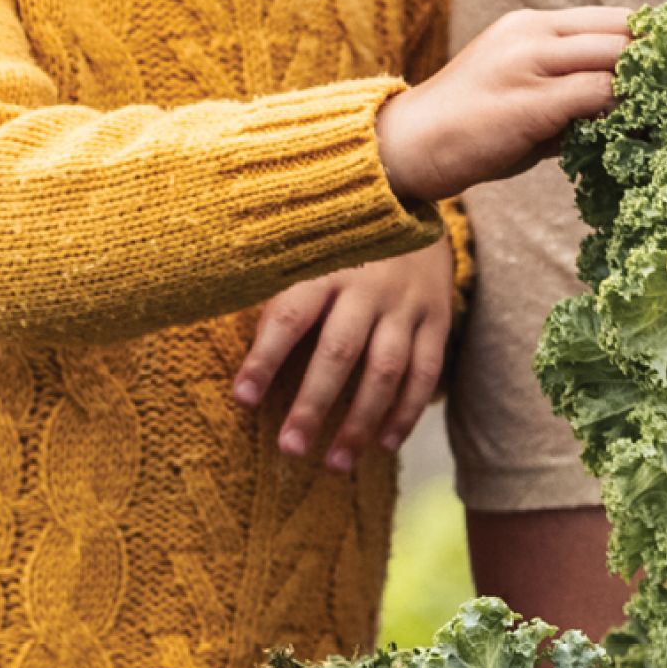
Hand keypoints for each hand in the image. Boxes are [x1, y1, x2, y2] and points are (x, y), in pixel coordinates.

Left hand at [229, 248, 455, 470]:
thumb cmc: (340, 240)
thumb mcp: (307, 247)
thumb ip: (277, 288)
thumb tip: (230, 329)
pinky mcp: (436, 317)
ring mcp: (405, 303)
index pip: (289, 316)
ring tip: (335, 464)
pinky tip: (385, 445)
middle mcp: (367, 285)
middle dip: (313, 405)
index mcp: (324, 265)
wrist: (415, 204)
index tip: (242, 398)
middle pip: (339, 351)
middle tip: (290, 448)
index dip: (265, 358)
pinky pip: (425, 371)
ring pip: (385, 370)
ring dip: (360, 422)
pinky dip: (407, 412)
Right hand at [378, 6, 638, 202]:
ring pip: (616, 59)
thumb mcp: (522, 96)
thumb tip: (630, 114)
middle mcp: (531, 34)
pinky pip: (597, 97)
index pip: (612, 18)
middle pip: (622, 33)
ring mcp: (528, 63)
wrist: (406, 147)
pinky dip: (628, 114)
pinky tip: (642, 136)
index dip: (653, 40)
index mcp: (530, 25)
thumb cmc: (468, 130)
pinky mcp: (528, 102)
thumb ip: (572, 98)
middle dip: (663, 63)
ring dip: (652, 89)